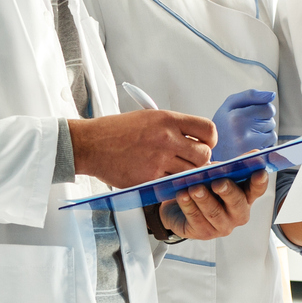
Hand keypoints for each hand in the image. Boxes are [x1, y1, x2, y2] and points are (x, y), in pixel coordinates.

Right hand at [71, 110, 213, 186]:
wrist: (91, 145)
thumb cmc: (115, 131)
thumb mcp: (148, 117)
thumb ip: (172, 127)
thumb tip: (194, 139)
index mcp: (167, 120)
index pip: (207, 130)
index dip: (210, 139)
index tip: (205, 143)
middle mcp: (166, 139)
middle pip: (204, 154)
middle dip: (201, 159)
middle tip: (190, 160)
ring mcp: (158, 161)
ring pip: (190, 173)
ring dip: (186, 173)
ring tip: (173, 168)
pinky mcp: (149, 179)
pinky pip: (171, 184)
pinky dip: (169, 183)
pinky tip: (160, 176)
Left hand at [157, 169, 268, 240]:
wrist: (176, 206)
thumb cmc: (201, 187)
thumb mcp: (214, 174)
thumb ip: (224, 168)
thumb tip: (235, 161)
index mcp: (244, 196)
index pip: (257, 189)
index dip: (259, 182)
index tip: (259, 172)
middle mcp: (237, 214)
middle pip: (238, 203)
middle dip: (228, 192)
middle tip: (218, 182)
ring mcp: (222, 226)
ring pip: (214, 212)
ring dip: (204, 199)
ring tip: (194, 188)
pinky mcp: (203, 233)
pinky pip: (196, 219)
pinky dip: (188, 206)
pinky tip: (182, 196)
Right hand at [211, 89, 276, 160]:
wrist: (209, 153)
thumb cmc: (222, 126)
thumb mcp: (230, 105)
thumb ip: (251, 95)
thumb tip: (272, 95)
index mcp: (236, 117)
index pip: (268, 108)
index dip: (262, 110)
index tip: (250, 115)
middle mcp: (242, 133)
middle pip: (271, 121)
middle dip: (263, 122)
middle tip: (245, 127)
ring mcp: (247, 148)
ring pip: (272, 135)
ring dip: (264, 135)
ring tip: (246, 137)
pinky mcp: (252, 158)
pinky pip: (270, 147)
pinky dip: (263, 146)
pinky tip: (249, 146)